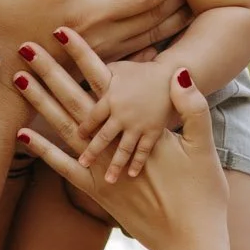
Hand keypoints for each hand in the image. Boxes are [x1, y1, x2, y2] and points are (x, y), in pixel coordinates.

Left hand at [10, 27, 229, 249]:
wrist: (189, 240)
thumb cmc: (203, 194)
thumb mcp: (204, 148)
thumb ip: (192, 108)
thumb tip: (179, 74)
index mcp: (139, 126)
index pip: (105, 82)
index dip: (83, 55)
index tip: (61, 30)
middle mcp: (113, 144)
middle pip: (74, 99)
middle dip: (49, 70)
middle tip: (23, 45)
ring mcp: (100, 169)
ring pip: (62, 127)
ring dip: (39, 102)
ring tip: (18, 79)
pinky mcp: (95, 191)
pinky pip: (62, 167)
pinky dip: (42, 150)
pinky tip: (21, 135)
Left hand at [77, 60, 174, 179]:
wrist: (172, 74)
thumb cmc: (143, 70)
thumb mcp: (119, 68)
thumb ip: (98, 76)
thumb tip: (77, 81)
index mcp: (112, 98)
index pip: (92, 118)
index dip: (84, 128)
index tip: (79, 137)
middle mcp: (123, 114)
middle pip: (103, 137)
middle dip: (92, 151)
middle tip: (83, 163)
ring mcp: (139, 125)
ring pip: (123, 149)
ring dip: (115, 165)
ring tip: (108, 181)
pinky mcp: (154, 132)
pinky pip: (144, 150)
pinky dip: (137, 163)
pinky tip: (131, 175)